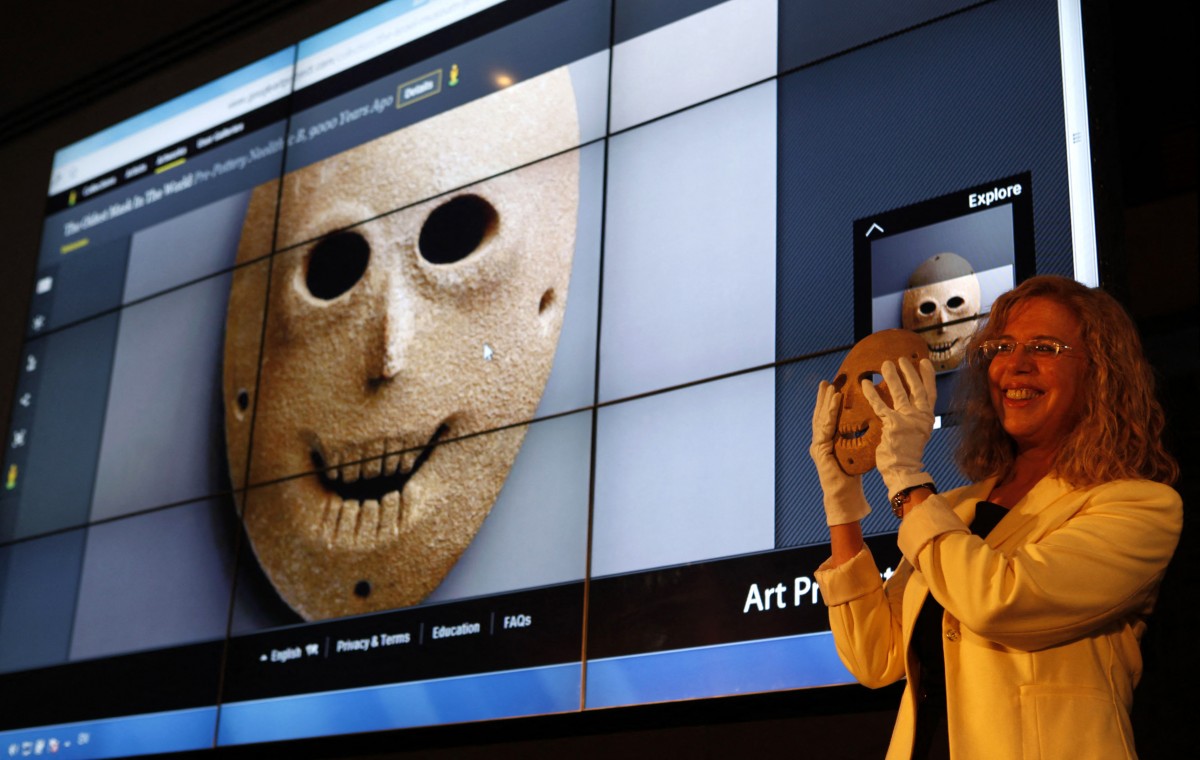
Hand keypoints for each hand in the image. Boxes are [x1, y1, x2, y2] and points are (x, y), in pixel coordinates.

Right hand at [810, 380, 870, 525]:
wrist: (845, 496)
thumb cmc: (853, 476)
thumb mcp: (857, 451)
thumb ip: (857, 438)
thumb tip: (871, 424)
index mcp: (828, 442)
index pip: (828, 419)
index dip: (829, 404)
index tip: (833, 388)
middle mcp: (820, 442)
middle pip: (820, 415)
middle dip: (822, 398)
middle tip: (826, 382)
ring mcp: (817, 445)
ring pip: (820, 418)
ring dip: (825, 401)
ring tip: (830, 386)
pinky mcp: (819, 449)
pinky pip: (825, 427)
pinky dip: (830, 412)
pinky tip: (834, 401)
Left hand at [861, 357, 935, 499]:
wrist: (903, 470)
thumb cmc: (906, 453)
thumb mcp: (915, 432)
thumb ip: (914, 417)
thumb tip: (910, 403)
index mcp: (927, 419)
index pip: (930, 393)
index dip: (928, 376)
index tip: (924, 361)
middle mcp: (921, 417)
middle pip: (917, 389)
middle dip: (909, 372)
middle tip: (902, 359)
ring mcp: (908, 420)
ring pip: (900, 393)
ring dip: (892, 377)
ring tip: (884, 364)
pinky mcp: (893, 424)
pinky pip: (880, 405)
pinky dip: (872, 393)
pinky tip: (865, 383)